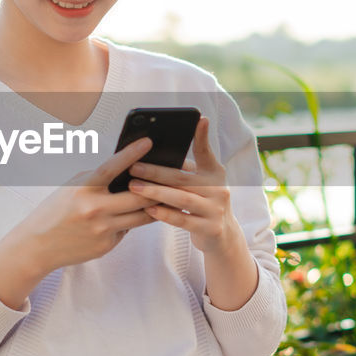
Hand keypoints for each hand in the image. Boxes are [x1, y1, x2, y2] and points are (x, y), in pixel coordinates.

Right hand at [0, 137, 158, 307]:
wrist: (38, 246)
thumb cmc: (55, 212)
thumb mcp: (72, 188)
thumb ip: (98, 180)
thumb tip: (127, 172)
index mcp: (83, 189)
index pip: (112, 167)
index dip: (132, 153)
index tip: (148, 142)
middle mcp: (95, 209)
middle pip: (138, 195)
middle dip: (158, 187)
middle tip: (173, 177)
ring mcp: (102, 229)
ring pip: (141, 216)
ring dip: (154, 206)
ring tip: (166, 197)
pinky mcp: (106, 245)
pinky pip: (127, 230)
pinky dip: (131, 222)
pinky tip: (134, 216)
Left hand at [126, 117, 245, 256]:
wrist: (222, 236)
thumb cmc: (202, 203)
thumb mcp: (201, 184)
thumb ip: (185, 171)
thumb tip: (154, 155)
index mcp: (215, 174)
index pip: (207, 153)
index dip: (203, 136)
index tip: (199, 119)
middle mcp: (219, 190)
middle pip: (183, 178)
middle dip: (156, 172)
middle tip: (133, 167)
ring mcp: (216, 210)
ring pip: (182, 199)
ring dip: (156, 192)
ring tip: (134, 187)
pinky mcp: (210, 228)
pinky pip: (183, 220)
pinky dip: (165, 214)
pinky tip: (148, 209)